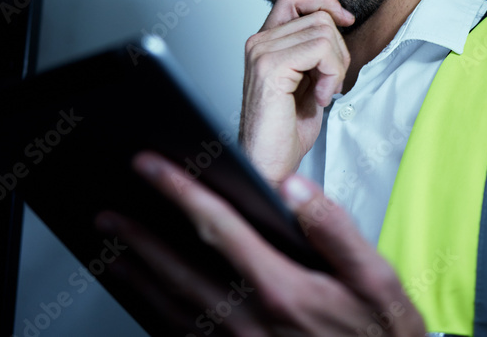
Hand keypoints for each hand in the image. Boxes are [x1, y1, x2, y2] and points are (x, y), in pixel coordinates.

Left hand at [94, 151, 425, 335]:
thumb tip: (292, 187)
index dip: (181, 191)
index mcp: (281, 289)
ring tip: (113, 251)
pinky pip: (184, 336)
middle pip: (180, 269)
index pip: (219, 227)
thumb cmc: (380, 335)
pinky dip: (156, 314)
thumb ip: (334, 229)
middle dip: (139, 237)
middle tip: (107, 213)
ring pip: (174, 307)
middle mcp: (250, 320)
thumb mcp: (377, 280)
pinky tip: (146, 300)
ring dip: (139, 276)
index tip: (150, 165)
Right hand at [240, 0, 354, 184]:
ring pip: (323, 31)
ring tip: (324, 92)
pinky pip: (320, 49)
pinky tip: (320, 98)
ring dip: (337, 65)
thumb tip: (340, 21)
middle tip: (330, 83)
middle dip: (339, 50)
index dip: (325, 3)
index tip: (346, 23)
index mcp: (265, 40)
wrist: (269, 164)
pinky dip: (331, 74)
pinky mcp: (269, 67)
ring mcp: (261, 51)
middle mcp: (258, 41)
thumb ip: (315, 49)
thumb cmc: (287, 130)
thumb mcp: (308, 79)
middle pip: (319, 15)